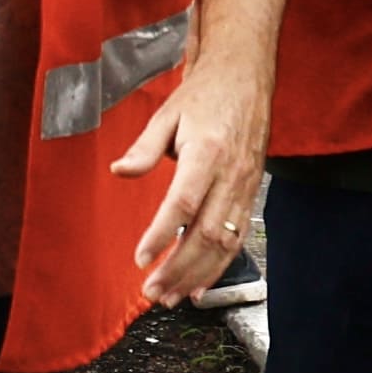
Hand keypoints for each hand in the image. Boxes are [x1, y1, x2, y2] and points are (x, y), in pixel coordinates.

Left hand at [111, 53, 268, 309]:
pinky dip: (219, 266)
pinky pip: (237, 238)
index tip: (141, 258)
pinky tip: (200, 285)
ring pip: (224, 242)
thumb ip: (144, 148)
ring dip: (198, 274)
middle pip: (205, 233)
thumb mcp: (167, 113)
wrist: (246, 76)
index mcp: (207, 152)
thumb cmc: (205, 94)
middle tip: (152, 290)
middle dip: (179, 268)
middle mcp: (230, 174)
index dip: (162, 235)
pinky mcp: (251, 194)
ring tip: (171, 296)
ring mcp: (245, 187)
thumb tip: (119, 172)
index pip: (183, 203)